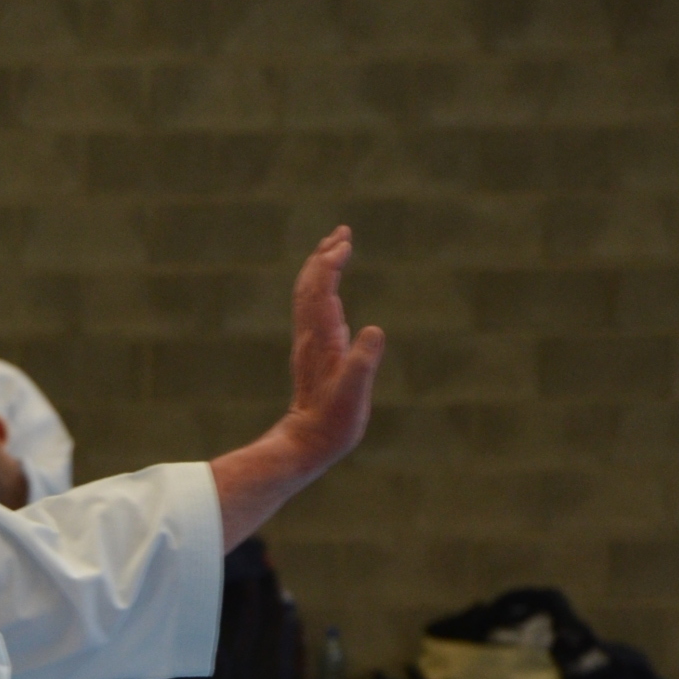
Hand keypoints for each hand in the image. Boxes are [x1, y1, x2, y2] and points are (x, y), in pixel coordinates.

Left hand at [208, 227, 384, 549]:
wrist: (304, 446)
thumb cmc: (331, 426)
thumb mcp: (352, 397)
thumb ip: (362, 363)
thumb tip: (374, 331)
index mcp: (323, 341)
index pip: (321, 291)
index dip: (330, 264)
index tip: (344, 241)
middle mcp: (312, 337)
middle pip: (310, 287)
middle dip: (324, 257)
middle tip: (342, 232)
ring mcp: (311, 345)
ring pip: (309, 297)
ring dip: (320, 269)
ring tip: (336, 248)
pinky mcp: (314, 355)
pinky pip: (313, 312)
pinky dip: (321, 290)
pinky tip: (331, 290)